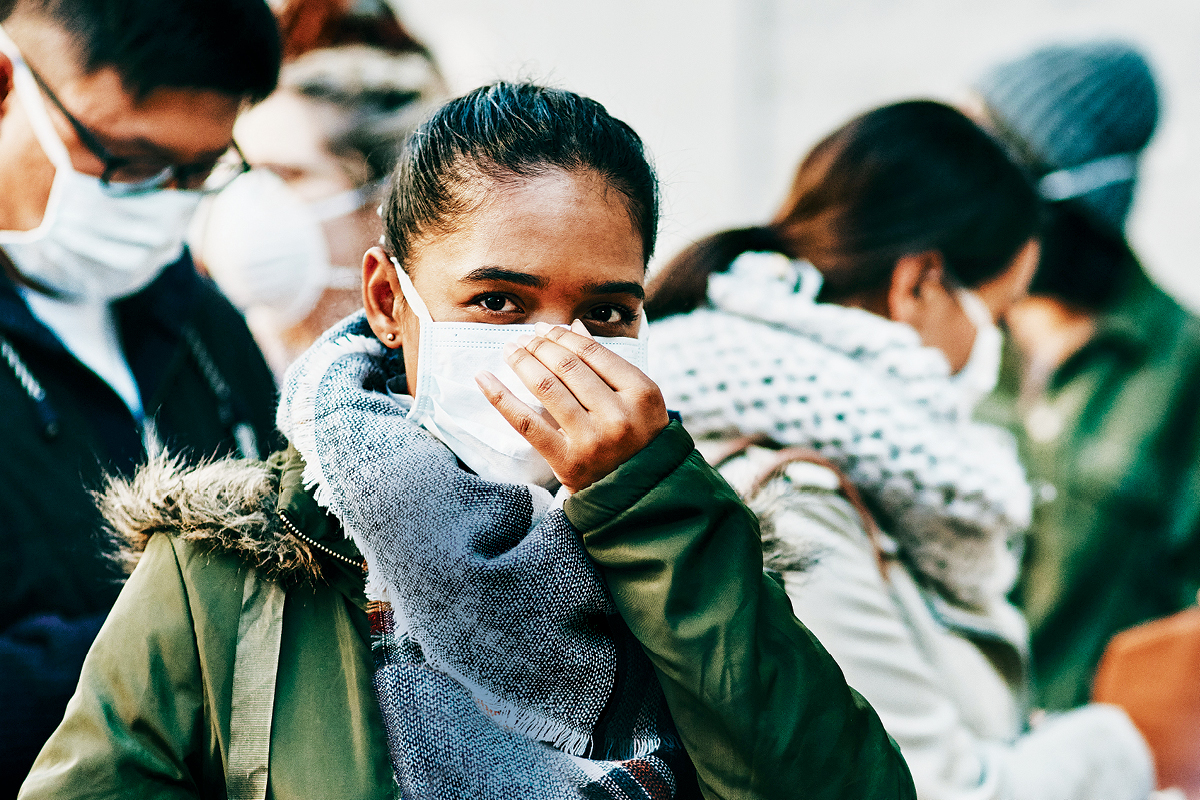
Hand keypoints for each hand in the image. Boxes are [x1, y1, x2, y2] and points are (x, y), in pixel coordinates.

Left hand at [476, 320, 668, 492]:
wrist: (639, 495)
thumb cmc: (638, 440)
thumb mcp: (640, 401)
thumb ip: (610, 365)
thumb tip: (572, 328)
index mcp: (643, 394)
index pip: (594, 352)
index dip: (564, 335)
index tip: (546, 329)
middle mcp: (620, 415)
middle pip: (568, 366)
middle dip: (539, 346)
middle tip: (524, 338)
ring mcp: (593, 440)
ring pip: (547, 388)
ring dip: (522, 361)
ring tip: (511, 350)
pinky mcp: (568, 461)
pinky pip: (526, 422)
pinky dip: (500, 397)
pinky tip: (484, 378)